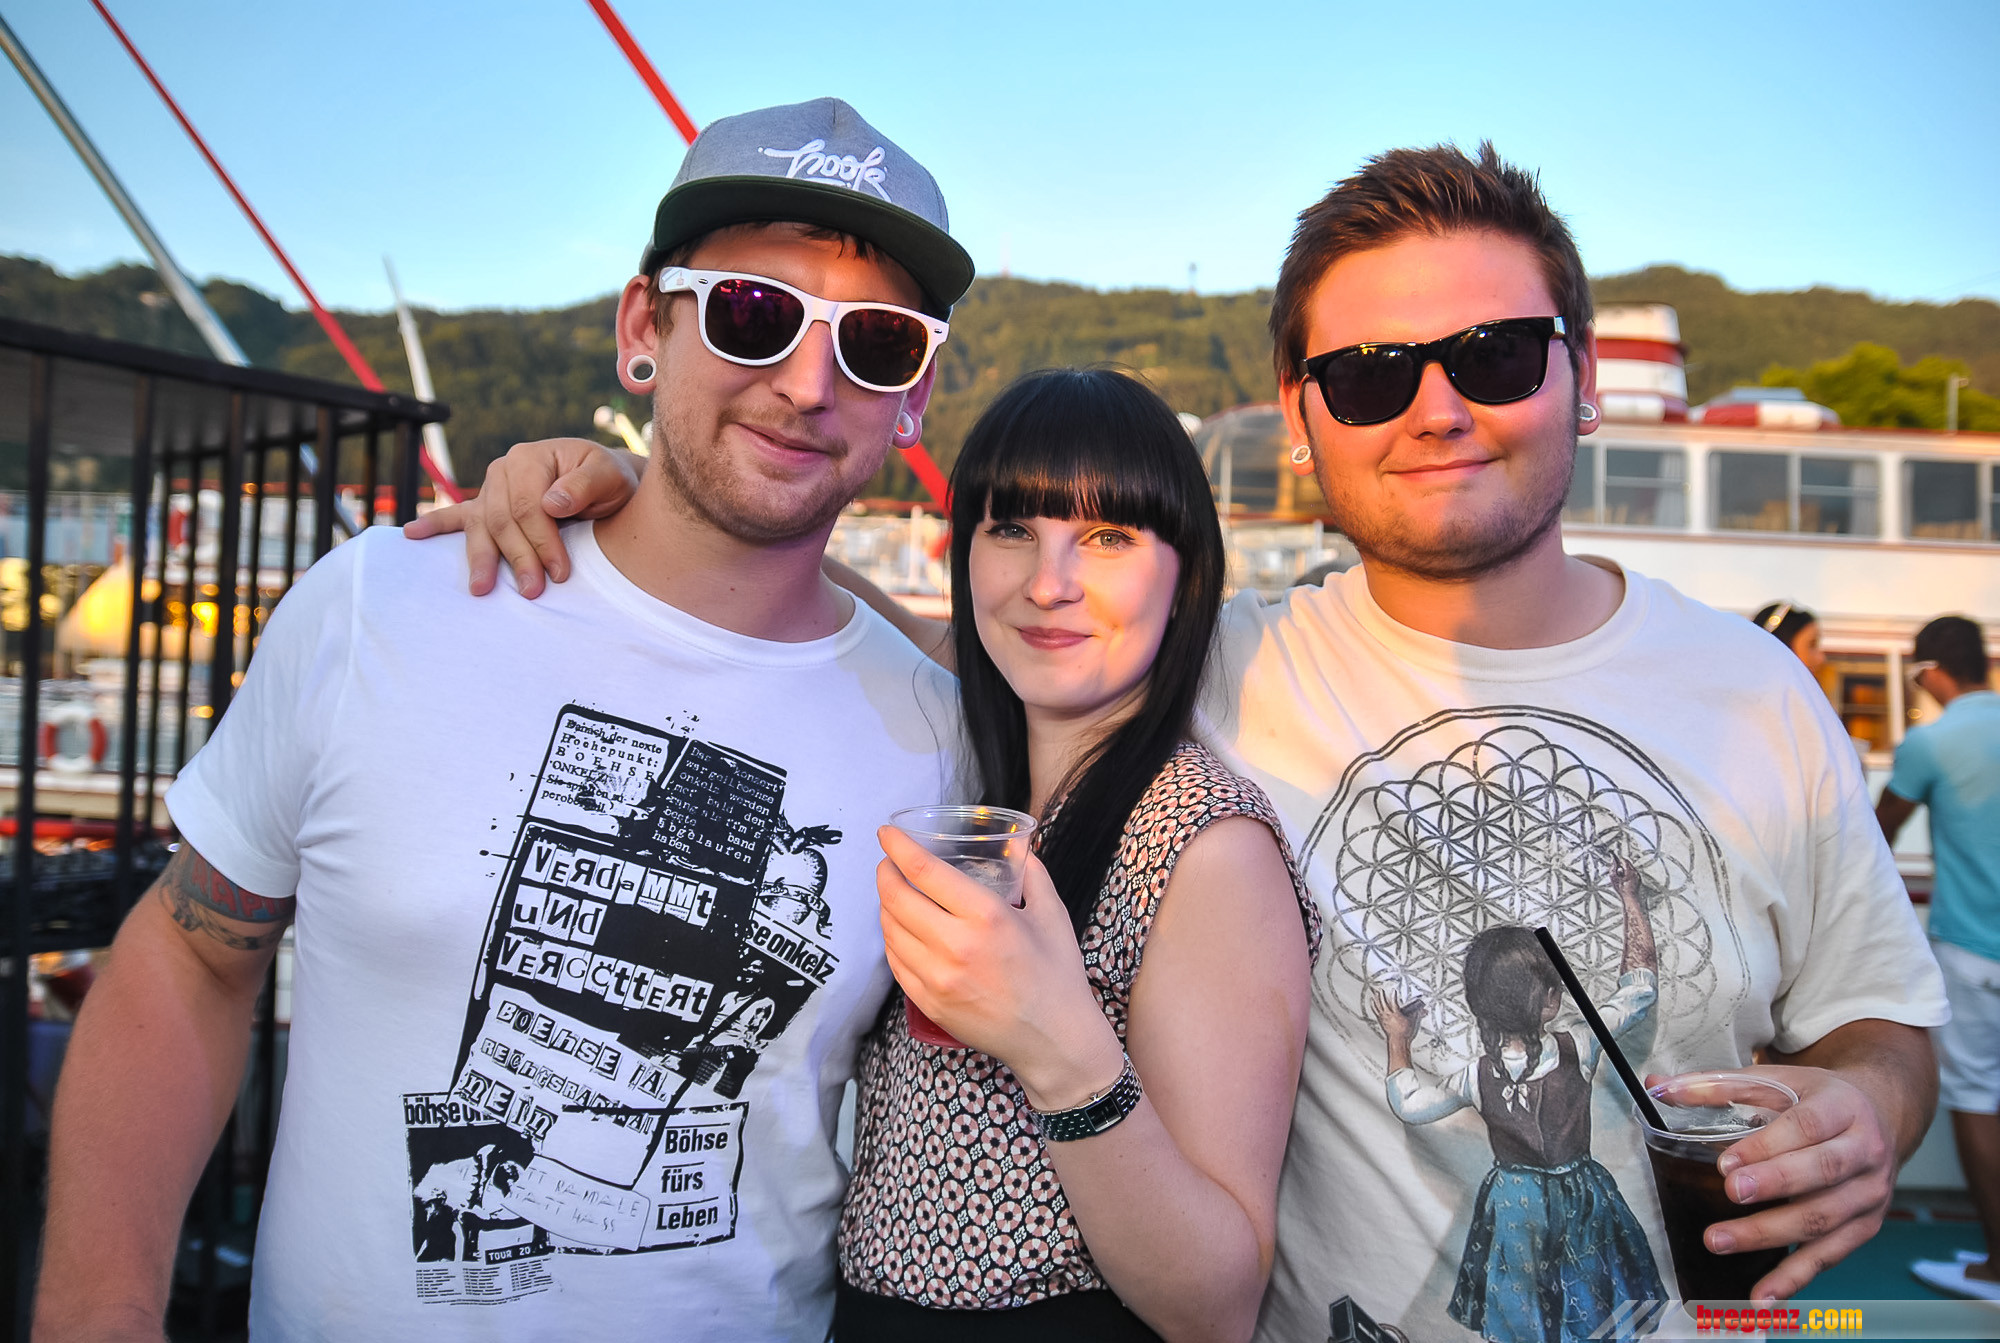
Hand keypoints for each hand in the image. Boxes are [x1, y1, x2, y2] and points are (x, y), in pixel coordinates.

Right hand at [401, 438, 640, 595]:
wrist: (607, 484)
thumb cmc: (609, 481)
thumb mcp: (609, 477)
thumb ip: (585, 485)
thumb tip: (552, 502)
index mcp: (530, 458)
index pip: (527, 506)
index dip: (542, 542)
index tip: (560, 573)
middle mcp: (503, 470)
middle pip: (501, 520)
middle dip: (516, 558)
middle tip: (532, 591)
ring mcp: (490, 488)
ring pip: (480, 527)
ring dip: (481, 558)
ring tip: (482, 588)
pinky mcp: (486, 505)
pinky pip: (457, 516)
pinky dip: (434, 525)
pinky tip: (412, 534)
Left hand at [876, 828, 1122, 1110]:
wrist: (1053, 1039)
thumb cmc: (1057, 974)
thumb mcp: (1052, 914)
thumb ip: (1032, 873)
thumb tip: (1018, 845)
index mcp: (986, 916)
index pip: (925, 871)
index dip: (898, 847)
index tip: (887, 833)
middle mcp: (955, 945)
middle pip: (897, 899)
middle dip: (886, 873)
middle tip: (889, 863)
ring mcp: (937, 978)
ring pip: (890, 931)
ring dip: (885, 906)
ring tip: (895, 895)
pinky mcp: (929, 1003)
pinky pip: (896, 962)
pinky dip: (892, 939)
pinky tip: (900, 930)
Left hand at [1369, 987, 1421, 1045]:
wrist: (1398, 1041)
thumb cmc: (1405, 1033)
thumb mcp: (1413, 1022)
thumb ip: (1417, 1014)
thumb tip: (1423, 1010)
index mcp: (1396, 1014)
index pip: (1394, 1002)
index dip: (1394, 995)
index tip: (1393, 990)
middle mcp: (1388, 1015)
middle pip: (1383, 1003)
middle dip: (1382, 996)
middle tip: (1381, 990)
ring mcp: (1383, 1018)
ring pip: (1378, 1007)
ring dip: (1376, 1000)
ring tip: (1375, 994)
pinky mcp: (1381, 1021)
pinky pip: (1376, 1012)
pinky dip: (1374, 1006)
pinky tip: (1373, 1003)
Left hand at [1658, 1065, 1896, 1300]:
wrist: (1881, 1117)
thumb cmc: (1816, 1099)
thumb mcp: (1775, 1081)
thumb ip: (1716, 1085)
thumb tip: (1656, 1087)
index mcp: (1842, 1108)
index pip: (1807, 1126)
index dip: (1767, 1145)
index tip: (1726, 1162)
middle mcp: (1864, 1152)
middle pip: (1822, 1171)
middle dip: (1774, 1185)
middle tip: (1730, 1193)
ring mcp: (1869, 1194)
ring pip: (1822, 1219)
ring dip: (1769, 1234)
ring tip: (1719, 1240)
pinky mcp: (1864, 1227)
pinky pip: (1828, 1256)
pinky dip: (1794, 1278)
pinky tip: (1761, 1295)